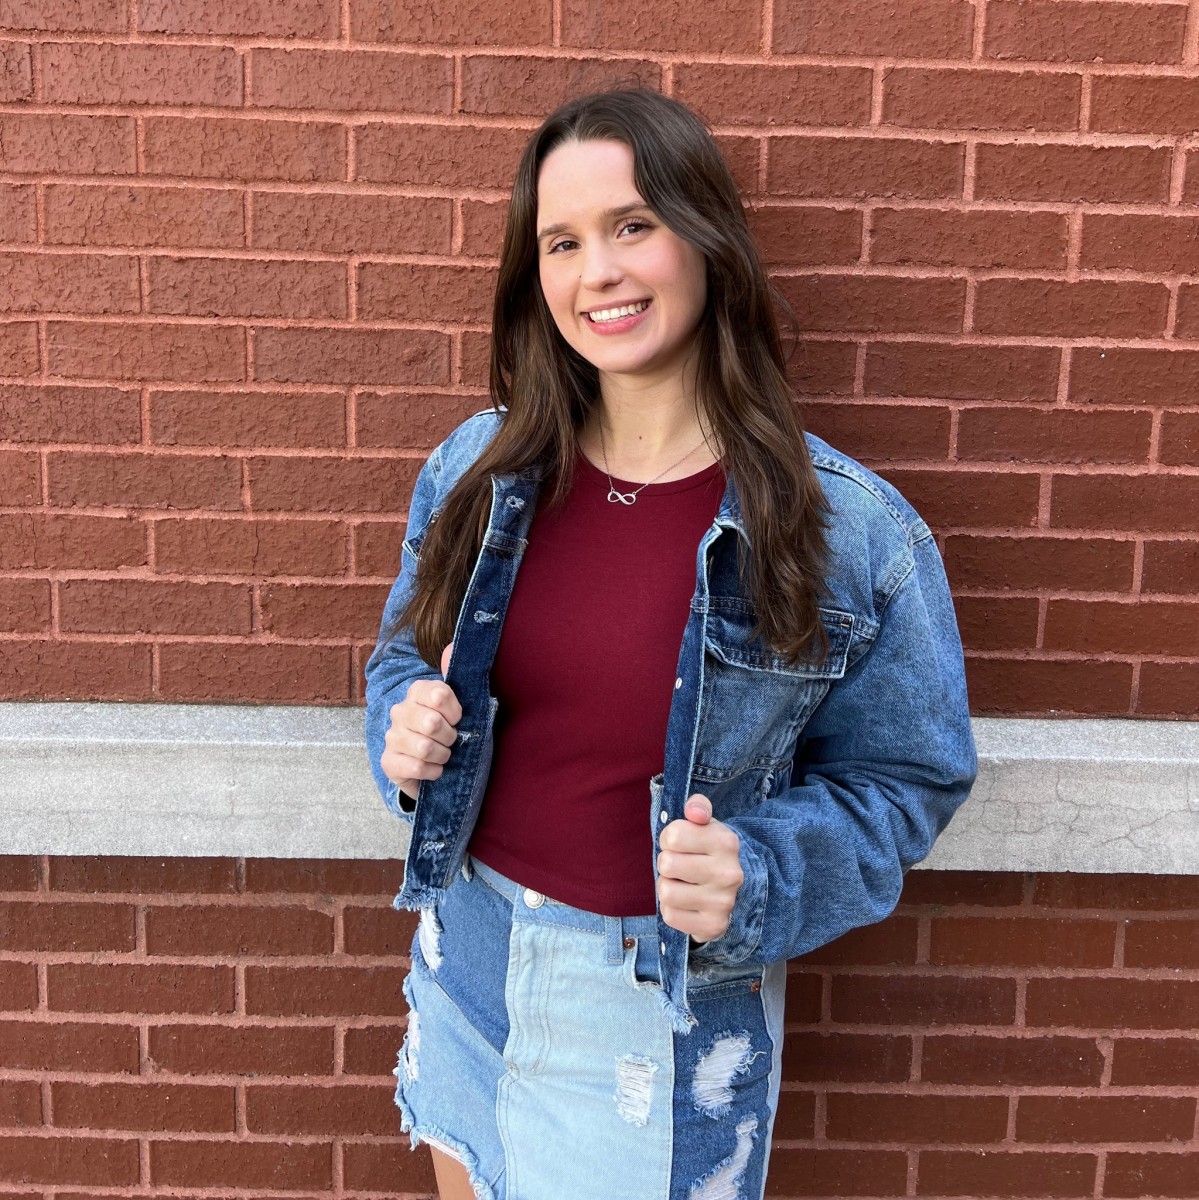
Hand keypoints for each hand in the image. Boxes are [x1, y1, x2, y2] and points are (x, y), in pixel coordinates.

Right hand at [380, 644, 460, 801]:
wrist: (433, 762)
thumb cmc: (449, 730)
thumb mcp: (460, 704)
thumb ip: (458, 676)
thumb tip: (451, 646)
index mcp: (417, 692)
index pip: (440, 694)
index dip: (455, 711)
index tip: (458, 719)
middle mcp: (400, 710)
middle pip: (432, 723)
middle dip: (450, 737)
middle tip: (451, 740)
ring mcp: (392, 736)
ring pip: (424, 747)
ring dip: (442, 755)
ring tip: (443, 755)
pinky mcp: (388, 761)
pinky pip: (415, 767)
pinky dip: (432, 771)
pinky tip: (434, 769)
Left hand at [656, 794, 742, 943]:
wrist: (734, 891)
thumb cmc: (709, 852)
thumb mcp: (706, 825)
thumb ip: (698, 807)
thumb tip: (694, 812)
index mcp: (726, 842)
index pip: (673, 835)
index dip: (669, 838)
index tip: (679, 844)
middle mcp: (729, 873)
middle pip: (666, 864)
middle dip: (667, 863)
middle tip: (680, 866)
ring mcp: (722, 902)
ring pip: (666, 892)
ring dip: (668, 887)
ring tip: (683, 884)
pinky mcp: (713, 926)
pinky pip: (670, 915)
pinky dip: (672, 909)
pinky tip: (686, 903)